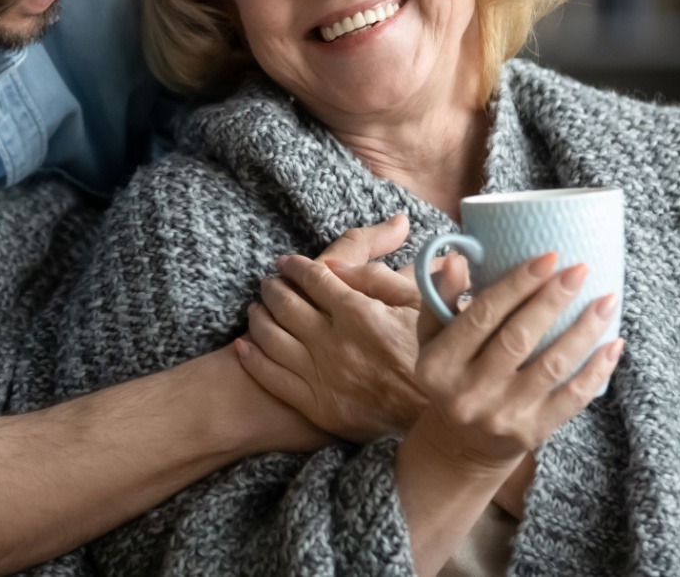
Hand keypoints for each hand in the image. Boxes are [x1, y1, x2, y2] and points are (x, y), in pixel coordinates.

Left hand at [235, 252, 426, 441]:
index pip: (314, 278)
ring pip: (271, 338)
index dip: (295, 266)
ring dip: (257, 317)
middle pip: (286, 304)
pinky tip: (245, 345)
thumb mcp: (418, 305)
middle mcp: (335, 343)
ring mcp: (323, 376)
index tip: (285, 261)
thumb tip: (335, 262)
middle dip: (272, 287)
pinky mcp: (316, 406)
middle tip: (268, 281)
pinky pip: (272, 377)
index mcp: (360, 313)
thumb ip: (377, 276)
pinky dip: (252, 357)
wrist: (435, 418)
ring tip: (255, 307)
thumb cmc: (430, 353)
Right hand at [410, 252, 622, 476]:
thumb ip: (441, 297)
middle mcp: (468, 393)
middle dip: (552, 300)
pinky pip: (573, 397)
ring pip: (552, 366)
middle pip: (519, 338)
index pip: (482, 315)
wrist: (462, 445)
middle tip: (579, 269)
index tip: (547, 257)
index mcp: (439, 365)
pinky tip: (614, 343)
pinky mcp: (533, 432)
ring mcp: (503, 415)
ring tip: (607, 300)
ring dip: (584, 330)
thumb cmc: (452, 376)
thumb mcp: (434, 338)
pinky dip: (597, 370)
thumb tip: (456, 259)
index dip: (516, 284)